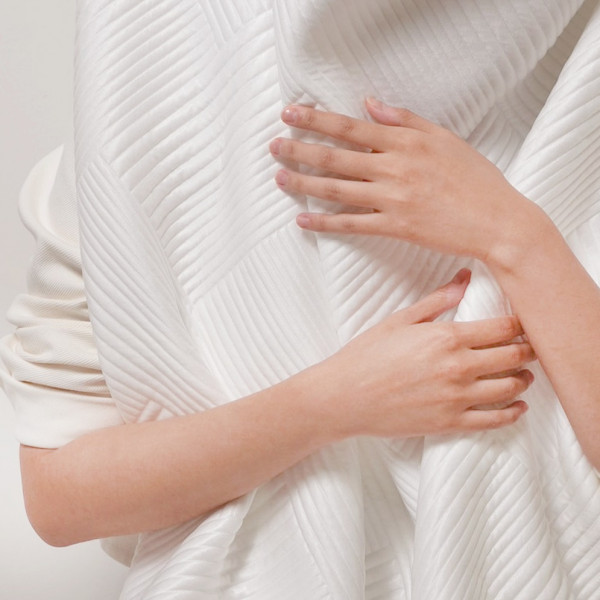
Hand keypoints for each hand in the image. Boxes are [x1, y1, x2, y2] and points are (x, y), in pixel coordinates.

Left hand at [270, 99, 536, 263]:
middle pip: (336, 157)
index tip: (290, 113)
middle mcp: (393, 168)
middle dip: (300, 149)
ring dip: (304, 183)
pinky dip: (325, 222)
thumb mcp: (444, 138)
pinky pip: (352, 224)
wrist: (497, 221)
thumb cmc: (475, 178)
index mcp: (405, 143)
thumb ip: (405, 120)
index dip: (316, 119)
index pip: (350, 127)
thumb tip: (370, 104)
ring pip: (338, 189)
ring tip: (279, 177)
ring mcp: (392, 199)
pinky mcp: (395, 228)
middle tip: (273, 145)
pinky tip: (303, 220)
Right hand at [313, 269, 533, 437]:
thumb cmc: (367, 355)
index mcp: (447, 337)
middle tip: (530, 348)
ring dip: (523, 380)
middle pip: (514, 357)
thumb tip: (464, 278)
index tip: (523, 324)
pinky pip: (494, 420)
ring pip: (510, 388)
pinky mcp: (450, 423)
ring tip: (524, 375)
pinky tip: (517, 407)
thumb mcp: (399, 320)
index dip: (520, 325)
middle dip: (528, 351)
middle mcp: (458, 367)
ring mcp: (456, 398)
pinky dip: (513, 413)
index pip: (503, 328)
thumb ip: (437, 301)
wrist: (344, 396)